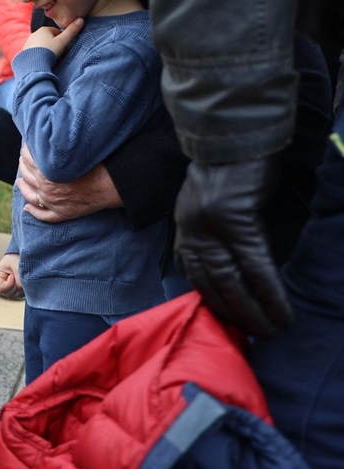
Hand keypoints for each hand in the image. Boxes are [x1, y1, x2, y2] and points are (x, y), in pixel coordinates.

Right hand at [0, 253, 23, 299]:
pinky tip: (25, 281)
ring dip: (20, 289)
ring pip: (15, 295)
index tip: (13, 276)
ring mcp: (11, 287)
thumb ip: (19, 280)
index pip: (1, 288)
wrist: (24, 254)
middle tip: (19, 277)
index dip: (8, 285)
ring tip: (22, 278)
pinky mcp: (19, 288)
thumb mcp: (17, 267)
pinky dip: (24, 289)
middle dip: (15, 287)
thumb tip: (22, 290)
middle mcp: (4, 283)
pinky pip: (21, 294)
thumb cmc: (18, 257)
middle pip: (8, 294)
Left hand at [17, 145, 121, 221]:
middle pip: (28, 176)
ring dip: (23, 186)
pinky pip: (43, 215)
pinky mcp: (62, 213)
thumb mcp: (73, 152)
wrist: (112, 184)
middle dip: (23, 165)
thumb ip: (57, 149)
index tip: (26, 146)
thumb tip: (44, 141)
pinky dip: (33, 212)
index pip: (29, 160)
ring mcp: (53, 203)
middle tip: (22, 158)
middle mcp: (47, 189)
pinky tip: (26, 208)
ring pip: (31, 195)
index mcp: (47, 173)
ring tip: (19, 179)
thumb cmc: (95, 165)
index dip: (26, 151)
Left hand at [22, 18, 83, 57]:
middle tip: (57, 53)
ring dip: (47, 49)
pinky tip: (42, 60)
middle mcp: (34, 34)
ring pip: (42, 45)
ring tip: (50, 58)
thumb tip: (81, 19)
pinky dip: (39, 54)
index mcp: (43, 29)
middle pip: (49, 38)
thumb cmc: (49, 51)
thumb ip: (72, 31)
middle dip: (54, 45)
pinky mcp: (25, 51)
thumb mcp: (63, 41)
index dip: (62, 40)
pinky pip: (35, 51)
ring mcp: (28, 42)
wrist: (33, 64)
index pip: (57, 32)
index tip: (64, 47)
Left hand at [174, 158, 291, 337]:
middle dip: (232, 313)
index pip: (191, 271)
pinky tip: (282, 311)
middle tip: (253, 335)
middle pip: (210, 283)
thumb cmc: (230, 165)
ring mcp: (211, 226)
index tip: (225, 317)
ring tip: (273, 331)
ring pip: (231, 281)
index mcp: (185, 224)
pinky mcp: (236, 221)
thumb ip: (213, 226)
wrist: (234, 133)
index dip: (208, 297)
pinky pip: (254, 266)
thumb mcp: (209, 198)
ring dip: (252, 311)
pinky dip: (269, 291)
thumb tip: (229, 253)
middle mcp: (192, 228)